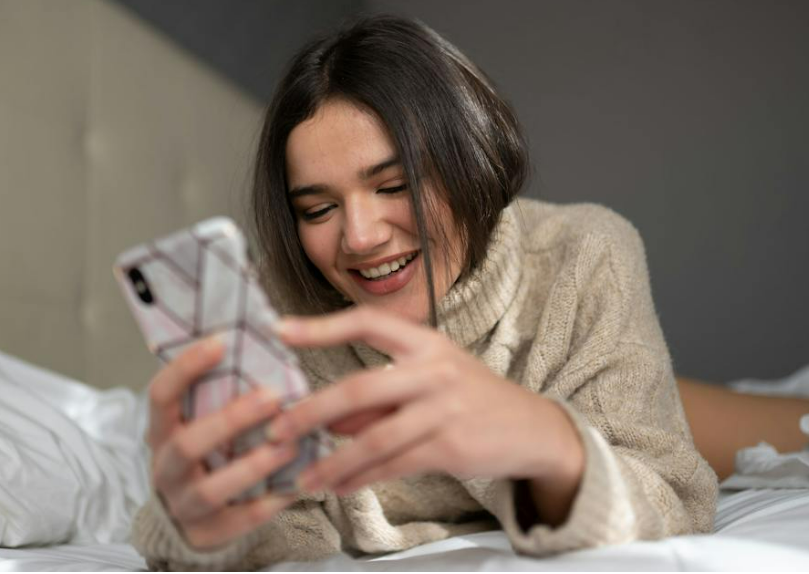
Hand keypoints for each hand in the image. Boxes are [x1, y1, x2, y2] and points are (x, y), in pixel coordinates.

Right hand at [146, 339, 299, 549]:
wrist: (190, 515)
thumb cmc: (206, 451)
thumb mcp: (200, 421)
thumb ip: (220, 395)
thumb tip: (265, 343)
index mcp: (161, 430)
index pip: (161, 395)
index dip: (186, 368)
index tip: (221, 342)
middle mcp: (166, 467)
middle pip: (189, 444)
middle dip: (232, 419)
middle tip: (272, 397)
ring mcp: (184, 504)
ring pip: (213, 488)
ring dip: (254, 464)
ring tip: (291, 444)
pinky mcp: (210, 532)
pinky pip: (242, 519)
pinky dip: (272, 501)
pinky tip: (299, 483)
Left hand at [265, 306, 583, 501]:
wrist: (532, 427)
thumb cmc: (471, 397)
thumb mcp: (429, 381)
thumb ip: (379, 397)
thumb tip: (328, 418)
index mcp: (425, 342)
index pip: (367, 322)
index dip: (322, 325)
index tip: (281, 330)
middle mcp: (434, 369)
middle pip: (360, 387)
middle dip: (311, 412)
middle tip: (277, 431)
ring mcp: (444, 408)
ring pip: (374, 438)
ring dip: (333, 462)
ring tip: (304, 478)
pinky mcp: (451, 446)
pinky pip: (395, 465)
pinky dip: (362, 478)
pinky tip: (339, 486)